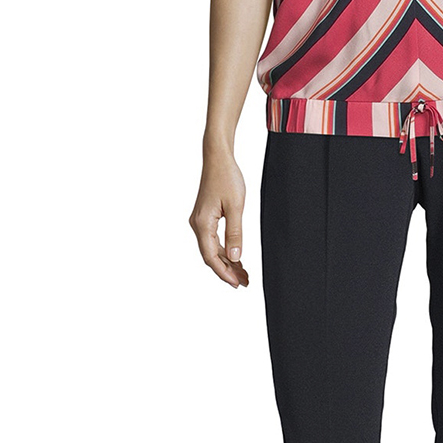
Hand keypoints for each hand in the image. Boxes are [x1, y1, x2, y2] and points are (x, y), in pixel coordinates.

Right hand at [191, 147, 248, 287]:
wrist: (217, 158)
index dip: (223, 272)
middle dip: (227, 270)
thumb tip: (235, 257)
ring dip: (227, 262)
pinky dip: (224, 251)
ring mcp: (199, 221)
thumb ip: (235, 234)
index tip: (237, 283)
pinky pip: (213, 240)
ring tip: (244, 274)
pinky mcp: (204, 218)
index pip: (210, 256)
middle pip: (210, 256)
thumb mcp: (236, 206)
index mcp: (202, 224)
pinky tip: (236, 258)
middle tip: (245, 282)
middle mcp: (197, 225)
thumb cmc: (227, 178)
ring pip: (212, 249)